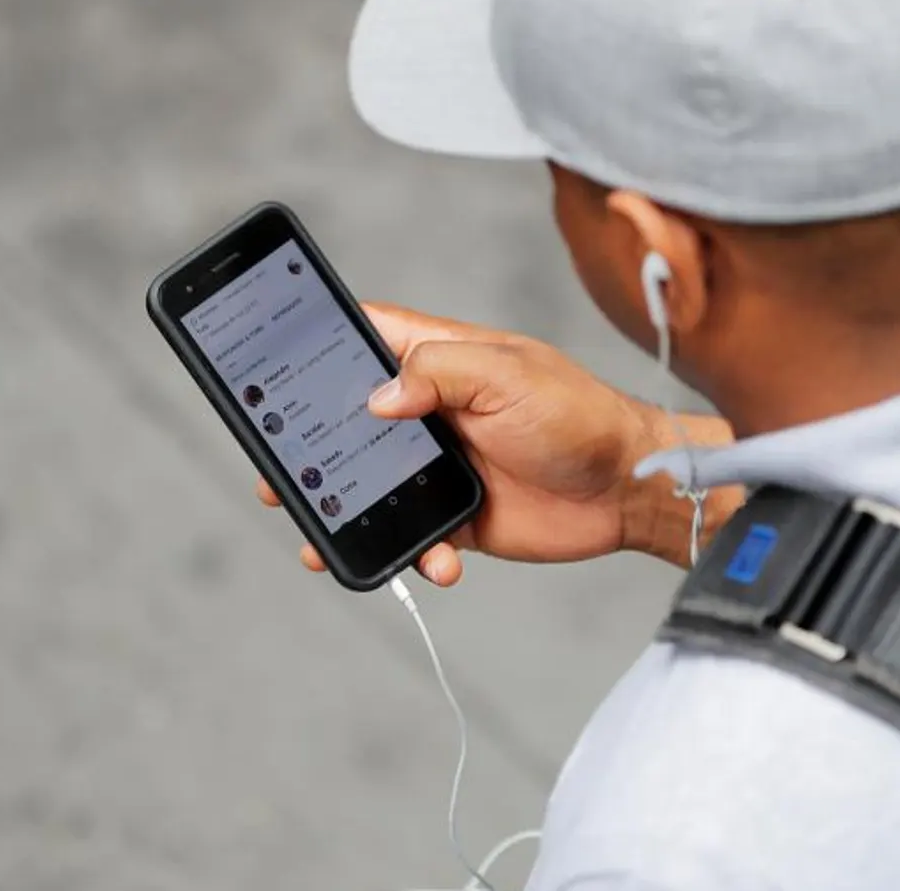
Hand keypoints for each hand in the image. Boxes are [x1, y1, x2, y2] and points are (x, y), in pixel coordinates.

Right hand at [254, 303, 719, 585]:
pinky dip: (415, 554)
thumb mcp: (508, 375)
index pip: (360, 339)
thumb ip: (439, 374)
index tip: (268, 367)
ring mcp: (439, 465)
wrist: (630, 489)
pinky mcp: (457, 516)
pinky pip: (414, 537)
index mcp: (436, 360)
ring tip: (323, 537)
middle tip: (275, 475)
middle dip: (307, 450)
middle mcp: (429, 410)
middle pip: (346, 424)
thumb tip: (377, 398)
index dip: (314, 345)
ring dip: (347, 513)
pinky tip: (438, 561)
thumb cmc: (578, 414)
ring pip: (369, 488)